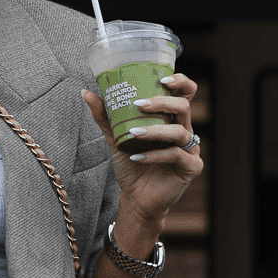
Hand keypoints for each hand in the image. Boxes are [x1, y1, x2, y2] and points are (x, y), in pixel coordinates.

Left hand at [81, 73, 203, 225]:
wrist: (136, 198)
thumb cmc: (132, 165)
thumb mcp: (116, 138)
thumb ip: (105, 117)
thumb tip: (86, 92)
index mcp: (171, 119)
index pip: (185, 94)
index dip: (180, 82)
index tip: (162, 79)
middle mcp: (184, 131)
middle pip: (184, 107)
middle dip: (162, 102)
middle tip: (139, 103)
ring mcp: (190, 149)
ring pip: (179, 132)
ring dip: (154, 130)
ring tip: (133, 133)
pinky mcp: (191, 168)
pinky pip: (176, 155)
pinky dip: (155, 155)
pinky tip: (138, 157)